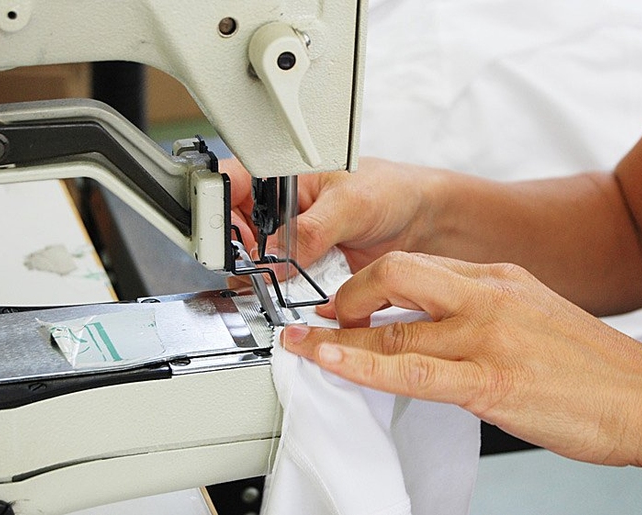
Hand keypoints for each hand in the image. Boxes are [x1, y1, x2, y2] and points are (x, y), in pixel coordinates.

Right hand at [225, 157, 437, 272]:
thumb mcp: (349, 204)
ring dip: (262, 277)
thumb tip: (273, 256)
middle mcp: (278, 209)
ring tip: (279, 279)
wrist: (423, 222)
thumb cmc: (390, 191)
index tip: (228, 238)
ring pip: (255, 263)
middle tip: (257, 266)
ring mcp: (290, 240)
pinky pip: (282, 284)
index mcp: (279, 175)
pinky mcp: (304, 267)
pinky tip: (295, 290)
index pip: (227, 187)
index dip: (218, 212)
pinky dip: (284, 291)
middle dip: (240, 253)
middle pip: (233, 232)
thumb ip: (310, 230)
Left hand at [281, 251, 641, 467]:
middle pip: (396, 274)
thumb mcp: (536, 317)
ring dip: (338, 337)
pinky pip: (412, 372)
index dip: (369, 282)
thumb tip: (436, 325)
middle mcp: (489, 295)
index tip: (346, 301)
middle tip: (323, 319)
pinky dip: (362, 367)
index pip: (417, 264)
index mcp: (499, 277)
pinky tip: (331, 362)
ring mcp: (489, 337)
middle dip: (348, 295)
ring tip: (301, 344)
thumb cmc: (595, 367)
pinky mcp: (492, 382)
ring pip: (394, 329)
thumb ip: (485, 313)